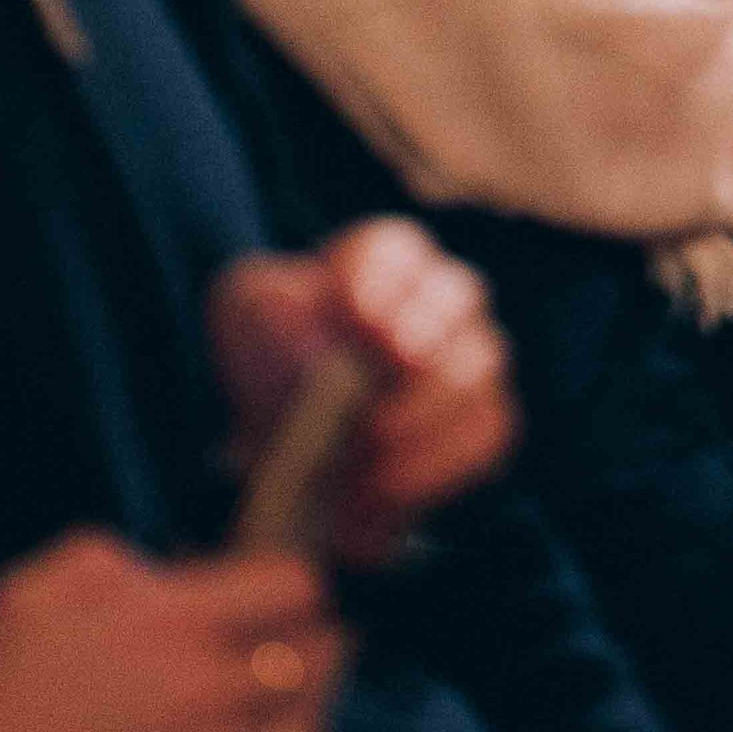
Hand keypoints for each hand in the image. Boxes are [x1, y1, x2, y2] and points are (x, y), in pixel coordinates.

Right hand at [0, 534, 342, 731]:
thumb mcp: (29, 593)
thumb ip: (112, 558)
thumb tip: (166, 566)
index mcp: (172, 624)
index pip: (296, 585)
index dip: (287, 584)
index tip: (270, 596)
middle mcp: (212, 694)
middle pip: (325, 654)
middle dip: (306, 643)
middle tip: (279, 650)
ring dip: (294, 720)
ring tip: (265, 715)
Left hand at [210, 220, 514, 562]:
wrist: (291, 446)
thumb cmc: (274, 365)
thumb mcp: (246, 314)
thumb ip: (269, 301)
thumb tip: (321, 326)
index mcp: (378, 262)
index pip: (394, 249)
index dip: (380, 279)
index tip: (356, 317)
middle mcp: (439, 301)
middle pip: (460, 294)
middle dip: (422, 334)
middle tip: (387, 368)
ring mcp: (471, 360)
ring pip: (479, 367)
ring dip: (424, 410)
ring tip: (370, 443)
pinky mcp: (483, 421)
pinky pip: (487, 431)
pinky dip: (437, 462)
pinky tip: (385, 482)